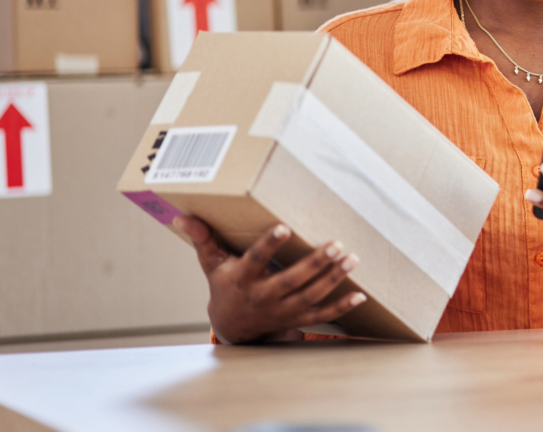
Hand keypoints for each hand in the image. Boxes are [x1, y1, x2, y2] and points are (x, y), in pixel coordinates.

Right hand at [176, 216, 366, 343]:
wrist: (233, 327)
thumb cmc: (224, 286)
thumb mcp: (211, 264)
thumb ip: (203, 239)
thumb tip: (182, 215)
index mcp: (243, 279)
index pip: (256, 260)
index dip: (269, 246)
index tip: (284, 227)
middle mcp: (264, 296)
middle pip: (291, 280)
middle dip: (314, 263)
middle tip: (335, 244)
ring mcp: (282, 310)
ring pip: (310, 296)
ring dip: (333, 279)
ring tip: (352, 259)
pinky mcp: (296, 319)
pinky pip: (322, 316)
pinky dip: (341, 307)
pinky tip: (360, 294)